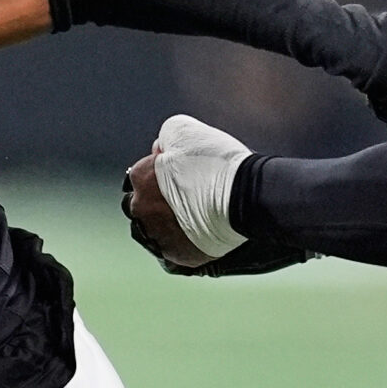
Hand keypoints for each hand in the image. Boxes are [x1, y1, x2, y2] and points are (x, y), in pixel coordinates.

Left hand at [122, 116, 310, 276]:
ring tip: (193, 216)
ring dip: (166, 223)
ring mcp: (158, 236)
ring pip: (154, 230)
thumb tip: (161, 150)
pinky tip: (198, 232)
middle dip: (158, 200)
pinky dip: (182, 242)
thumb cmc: (217, 163)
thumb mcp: (185, 130)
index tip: (182, 173)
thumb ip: (165, 138)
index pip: (140, 174)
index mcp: (140, 178)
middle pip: (142, 205)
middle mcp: (141, 209)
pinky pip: (172, 249)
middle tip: (187, 196)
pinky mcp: (177, 257)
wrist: (246, 198)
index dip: (161, 172)